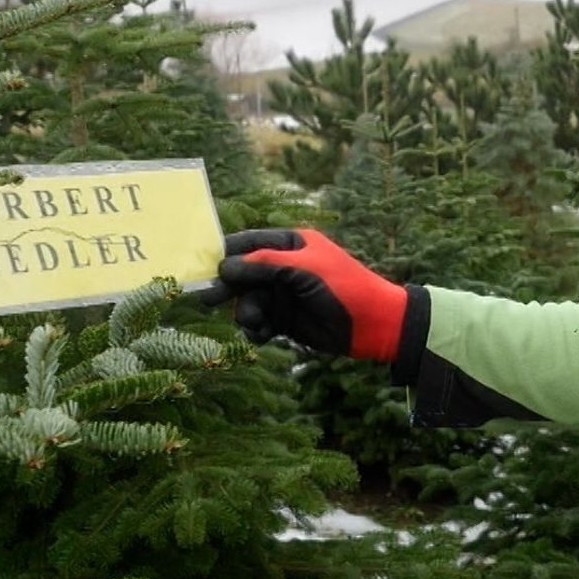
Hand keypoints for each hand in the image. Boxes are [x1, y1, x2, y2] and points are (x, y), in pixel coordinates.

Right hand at [202, 229, 410, 361]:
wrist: (373, 325)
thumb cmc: (344, 287)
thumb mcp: (304, 270)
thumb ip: (264, 265)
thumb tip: (224, 266)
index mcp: (290, 244)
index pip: (249, 243)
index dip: (226, 254)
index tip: (205, 268)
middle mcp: (283, 267)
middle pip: (243, 274)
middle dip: (228, 287)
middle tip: (208, 300)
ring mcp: (283, 294)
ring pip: (248, 301)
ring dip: (246, 313)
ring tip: (257, 324)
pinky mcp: (285, 319)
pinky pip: (259, 322)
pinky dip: (256, 329)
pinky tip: (263, 335)